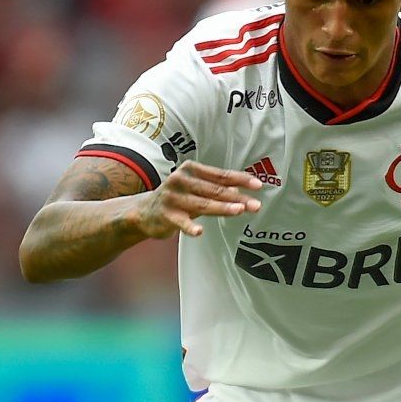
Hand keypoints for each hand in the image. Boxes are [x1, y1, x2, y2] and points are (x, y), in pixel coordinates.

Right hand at [137, 161, 262, 237]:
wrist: (143, 211)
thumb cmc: (176, 198)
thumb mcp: (195, 189)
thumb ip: (216, 188)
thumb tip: (241, 189)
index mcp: (190, 170)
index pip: (220, 175)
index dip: (240, 180)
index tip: (258, 185)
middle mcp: (181, 180)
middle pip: (214, 190)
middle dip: (237, 197)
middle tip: (255, 204)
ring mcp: (172, 197)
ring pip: (202, 204)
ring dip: (222, 208)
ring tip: (239, 210)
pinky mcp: (165, 215)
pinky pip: (181, 222)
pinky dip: (190, 227)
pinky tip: (199, 232)